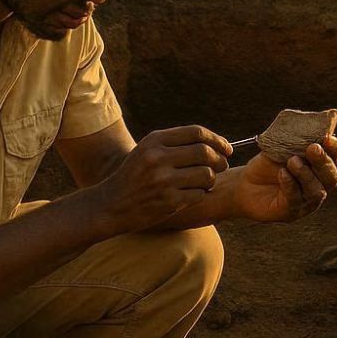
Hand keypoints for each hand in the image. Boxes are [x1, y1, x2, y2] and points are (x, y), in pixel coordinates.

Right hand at [96, 125, 230, 231]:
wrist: (110, 205)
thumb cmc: (134, 176)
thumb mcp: (147, 151)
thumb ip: (175, 144)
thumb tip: (215, 143)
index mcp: (154, 140)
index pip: (196, 132)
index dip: (217, 139)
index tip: (226, 148)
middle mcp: (158, 157)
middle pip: (205, 152)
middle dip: (219, 160)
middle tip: (222, 166)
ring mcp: (163, 180)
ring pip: (206, 175)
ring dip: (211, 180)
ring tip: (204, 183)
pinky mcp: (168, 201)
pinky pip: (199, 194)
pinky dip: (201, 195)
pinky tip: (192, 195)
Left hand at [230, 135, 336, 222]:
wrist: (246, 184)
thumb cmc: (268, 164)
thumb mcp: (282, 148)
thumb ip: (297, 139)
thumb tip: (308, 125)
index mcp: (320, 168)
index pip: (334, 159)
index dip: (334, 149)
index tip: (328, 138)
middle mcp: (318, 186)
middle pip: (331, 178)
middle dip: (323, 162)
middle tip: (313, 148)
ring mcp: (306, 202)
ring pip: (316, 191)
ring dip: (306, 174)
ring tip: (292, 161)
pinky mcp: (291, 212)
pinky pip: (296, 199)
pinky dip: (290, 185)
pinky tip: (282, 173)